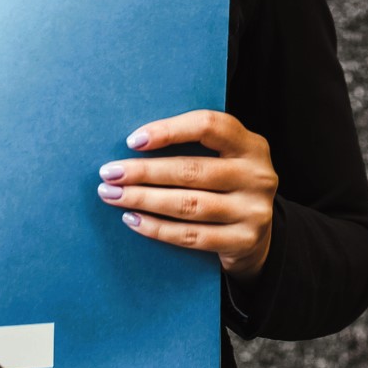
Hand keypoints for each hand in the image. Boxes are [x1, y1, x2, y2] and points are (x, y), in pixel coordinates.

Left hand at [98, 110, 277, 279]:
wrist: (257, 236)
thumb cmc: (227, 187)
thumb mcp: (224, 160)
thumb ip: (194, 148)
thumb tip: (134, 145)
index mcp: (251, 145)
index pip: (209, 126)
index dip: (169, 130)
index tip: (133, 141)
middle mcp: (258, 176)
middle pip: (192, 170)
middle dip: (144, 171)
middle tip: (109, 173)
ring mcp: (253, 211)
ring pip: (188, 204)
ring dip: (144, 199)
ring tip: (114, 195)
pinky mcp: (243, 241)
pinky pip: (191, 236)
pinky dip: (157, 228)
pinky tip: (133, 220)